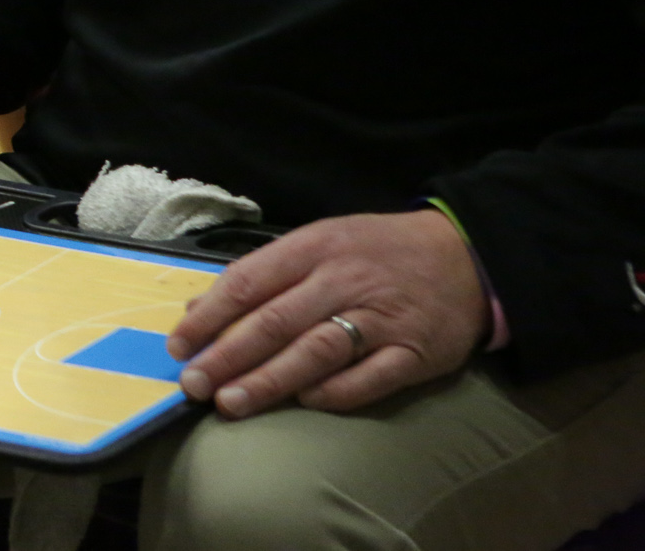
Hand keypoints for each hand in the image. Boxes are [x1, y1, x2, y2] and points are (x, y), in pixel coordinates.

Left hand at [168, 209, 488, 418]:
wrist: (465, 256)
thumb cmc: (377, 250)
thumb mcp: (320, 241)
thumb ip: (264, 272)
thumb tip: (199, 307)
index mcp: (315, 247)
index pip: (249, 281)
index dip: (209, 316)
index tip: (179, 345)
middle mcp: (344, 280)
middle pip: (276, 321)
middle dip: (228, 355)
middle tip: (193, 384)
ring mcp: (382, 318)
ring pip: (316, 351)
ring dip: (269, 380)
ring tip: (231, 403)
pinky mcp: (415, 353)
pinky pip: (369, 379)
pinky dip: (334, 393)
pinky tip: (304, 402)